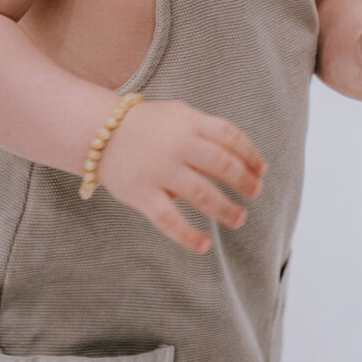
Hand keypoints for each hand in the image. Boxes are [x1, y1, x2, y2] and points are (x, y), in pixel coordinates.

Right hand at [98, 99, 267, 253]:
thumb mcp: (179, 116)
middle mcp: (178, 145)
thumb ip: (207, 132)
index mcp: (190, 122)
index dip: (250, 154)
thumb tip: (244, 160)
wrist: (100, 132)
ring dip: (225, 209)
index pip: (230, 136)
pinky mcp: (142, 194)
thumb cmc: (148, 126)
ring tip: (239, 219)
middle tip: (255, 193)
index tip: (262, 170)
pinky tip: (204, 245)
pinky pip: (168, 219)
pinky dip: (188, 235)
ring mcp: (160, 170)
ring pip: (201, 194)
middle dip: (243, 181)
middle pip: (222, 164)